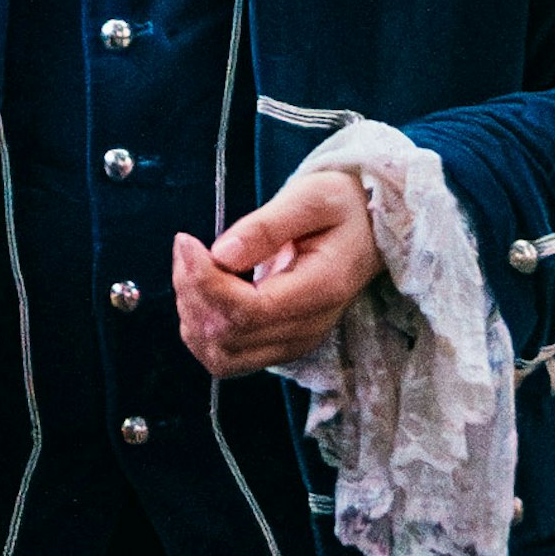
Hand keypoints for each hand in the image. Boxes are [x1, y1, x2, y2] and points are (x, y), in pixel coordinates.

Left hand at [171, 169, 381, 382]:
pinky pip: (225, 357)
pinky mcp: (278, 346)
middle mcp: (306, 329)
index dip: (203, 281)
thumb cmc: (341, 207)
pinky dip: (202, 329)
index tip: (186, 241)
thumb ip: (266, 227)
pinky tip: (203, 291)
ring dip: (192, 314)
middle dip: (192, 291)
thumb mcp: (310, 198)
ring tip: (194, 268)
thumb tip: (220, 255)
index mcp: (320, 290)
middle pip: (226, 336)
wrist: (368, 229)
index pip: (246, 311)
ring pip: (219, 355)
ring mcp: (292, 344)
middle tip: (189, 248)